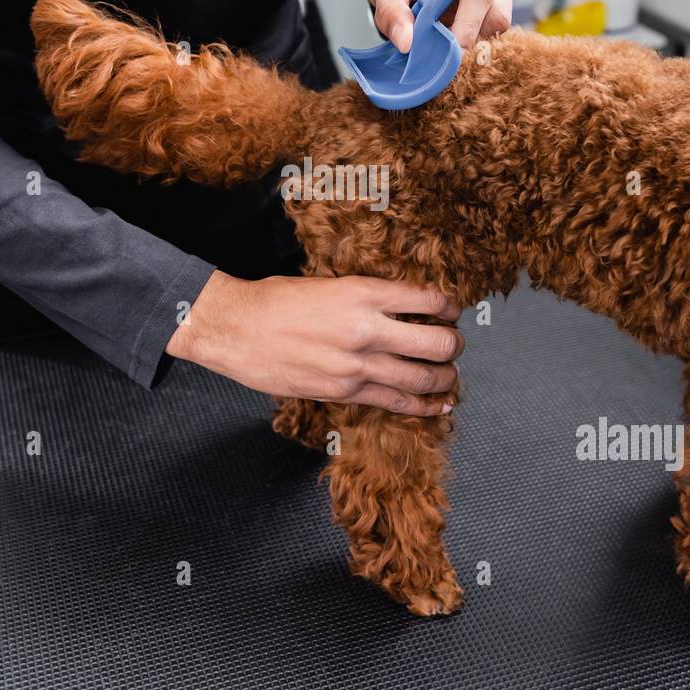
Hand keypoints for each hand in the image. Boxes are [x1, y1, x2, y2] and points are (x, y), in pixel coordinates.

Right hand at [167, 271, 463, 415]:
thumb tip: (398, 306)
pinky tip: (439, 404)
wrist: (235, 329)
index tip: (452, 310)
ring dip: (445, 376)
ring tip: (451, 373)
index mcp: (362, 293)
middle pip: (436, 342)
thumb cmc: (273, 301)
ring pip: (423, 377)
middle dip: (454, 344)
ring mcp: (356, 365)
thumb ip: (365, 297)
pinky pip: (396, 402)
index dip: (449, 306)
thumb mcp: (326, 283)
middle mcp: (366, 329)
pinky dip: (424, 405)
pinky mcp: (344, 392)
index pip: (428, 300)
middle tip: (454, 342)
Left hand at [358, 0, 512, 53]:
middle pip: (496, 12)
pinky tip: (448, 27)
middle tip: (437, 41)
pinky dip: (471, 36)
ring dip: (470, 36)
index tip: (449, 45)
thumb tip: (406, 43)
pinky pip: (492, 28)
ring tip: (440, 29)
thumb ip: (392, 14)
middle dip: (468, 34)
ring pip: (496, 24)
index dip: (469, 22)